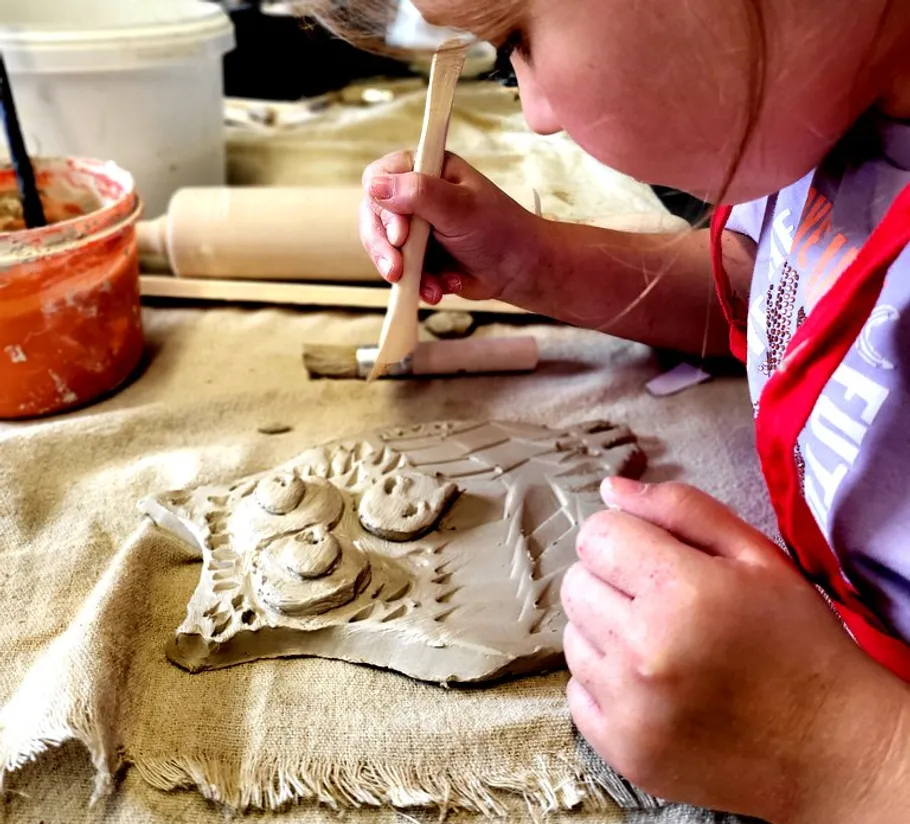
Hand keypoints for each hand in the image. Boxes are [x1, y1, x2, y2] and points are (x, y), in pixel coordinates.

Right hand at [360, 150, 547, 304]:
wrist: (519, 270)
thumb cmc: (498, 230)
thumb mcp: (460, 207)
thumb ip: (419, 193)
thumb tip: (374, 185)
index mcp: (426, 170)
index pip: (380, 178)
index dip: (383, 206)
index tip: (401, 234)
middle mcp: (415, 195)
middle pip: (374, 216)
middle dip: (384, 247)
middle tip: (396, 271)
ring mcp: (414, 227)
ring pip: (382, 247)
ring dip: (401, 271)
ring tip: (428, 287)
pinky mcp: (418, 256)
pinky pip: (399, 270)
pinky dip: (417, 284)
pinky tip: (438, 290)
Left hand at [561, 478, 909, 822]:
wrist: (831, 746)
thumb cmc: (798, 641)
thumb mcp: (756, 556)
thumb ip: (680, 510)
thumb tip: (610, 489)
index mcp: (680, 591)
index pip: (596, 535)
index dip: (625, 538)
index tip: (654, 557)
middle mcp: (643, 650)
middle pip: (575, 583)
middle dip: (611, 582)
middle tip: (662, 602)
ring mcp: (628, 707)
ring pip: (571, 636)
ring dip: (606, 631)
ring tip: (661, 645)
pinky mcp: (621, 750)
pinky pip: (576, 690)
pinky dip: (605, 682)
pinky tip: (652, 684)